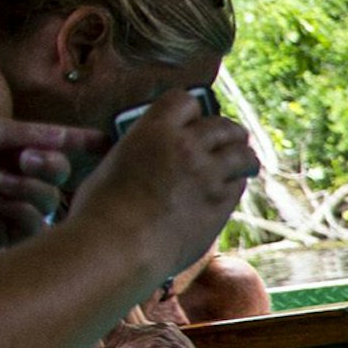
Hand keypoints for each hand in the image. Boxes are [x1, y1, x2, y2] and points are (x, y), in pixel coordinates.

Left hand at [0, 116, 93, 250]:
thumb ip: (27, 133)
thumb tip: (68, 135)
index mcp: (5, 148)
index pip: (51, 144)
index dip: (79, 143)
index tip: (105, 142)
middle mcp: (11, 176)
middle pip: (58, 172)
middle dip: (49, 164)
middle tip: (26, 160)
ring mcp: (8, 206)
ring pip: (50, 199)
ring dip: (29, 187)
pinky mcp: (4, 234)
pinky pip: (36, 225)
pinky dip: (21, 210)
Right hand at [63, 90, 257, 284]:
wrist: (118, 247)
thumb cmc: (102, 210)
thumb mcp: (114, 162)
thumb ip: (143, 150)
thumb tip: (152, 153)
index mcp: (154, 129)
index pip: (185, 101)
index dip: (192, 110)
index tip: (195, 118)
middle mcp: (186, 146)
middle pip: (222, 126)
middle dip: (228, 131)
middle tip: (232, 137)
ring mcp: (207, 175)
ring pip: (242, 155)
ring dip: (243, 156)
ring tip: (245, 161)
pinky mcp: (220, 204)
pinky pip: (238, 186)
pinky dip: (236, 183)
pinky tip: (231, 187)